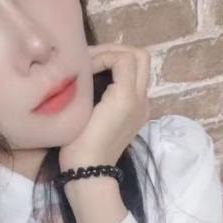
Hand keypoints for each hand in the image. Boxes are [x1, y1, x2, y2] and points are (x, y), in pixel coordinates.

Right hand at [58, 43, 151, 170]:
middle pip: (141, 57)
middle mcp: (142, 100)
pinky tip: (102, 83)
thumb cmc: (79, 140)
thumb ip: (92, 79)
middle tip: (93, 58)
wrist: (89, 171)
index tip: (84, 66)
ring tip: (95, 68)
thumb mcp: (82, 106)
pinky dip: (121, 76)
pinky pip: (136, 84)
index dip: (102, 55)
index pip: (124, 57)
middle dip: (116, 51)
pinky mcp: (138, 115)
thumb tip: (90, 65)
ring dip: (119, 62)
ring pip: (140, 70)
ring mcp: (143, 108)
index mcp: (128, 97)